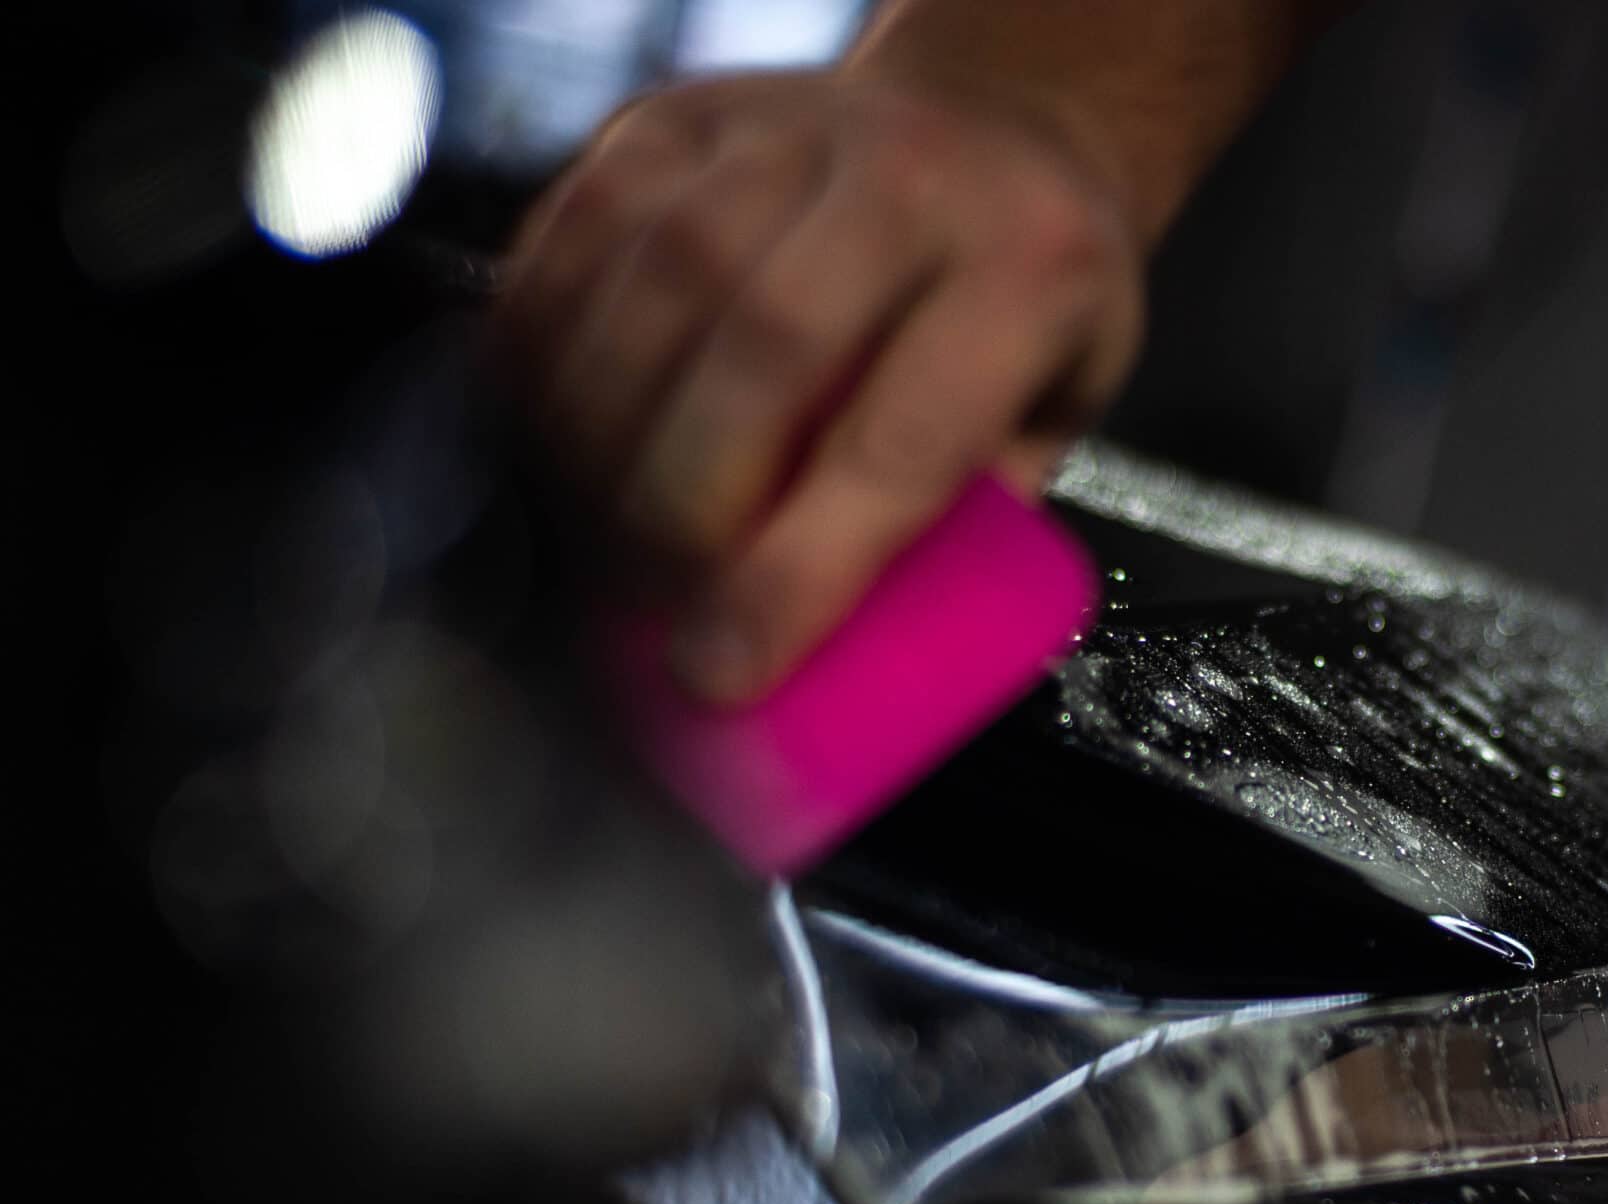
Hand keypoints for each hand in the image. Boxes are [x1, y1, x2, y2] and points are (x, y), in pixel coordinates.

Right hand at [496, 62, 1143, 700]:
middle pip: (760, 350)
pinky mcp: (677, 115)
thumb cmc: (1023, 300)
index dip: (795, 572)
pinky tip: (551, 430)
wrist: (994, 128)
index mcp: (1027, 271)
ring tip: (600, 535)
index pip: (897, 440)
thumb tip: (826, 661)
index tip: (721, 670)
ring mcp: (784, 130)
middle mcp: (908, 180)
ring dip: (599, 439)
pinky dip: (541, 348)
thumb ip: (962, 527)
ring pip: (654, 284)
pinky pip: (574, 233)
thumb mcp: (1052, 418)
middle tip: (655, 605)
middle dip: (681, 510)